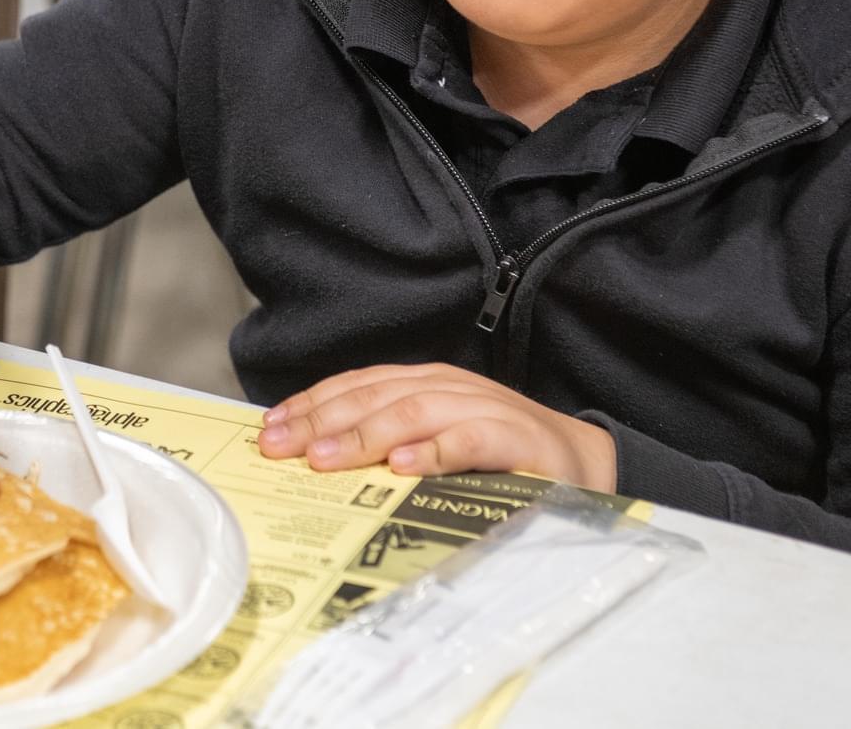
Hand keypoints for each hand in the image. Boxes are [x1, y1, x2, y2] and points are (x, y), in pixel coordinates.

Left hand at [257, 363, 616, 491]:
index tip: (269, 429)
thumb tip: (314, 457)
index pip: (356, 385)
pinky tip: (403, 467)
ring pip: (415, 412)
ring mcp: (484, 409)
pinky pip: (471, 440)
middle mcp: (449, 387)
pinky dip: (435, 451)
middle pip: (376, 396)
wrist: (581, 461)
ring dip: (366, 434)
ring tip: (326, 459)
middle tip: (281, 447)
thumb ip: (386, 441)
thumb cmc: (498, 456)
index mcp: (424, 384)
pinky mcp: (518, 440)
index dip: (311, 404)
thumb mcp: (435, 442)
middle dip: (322, 421)